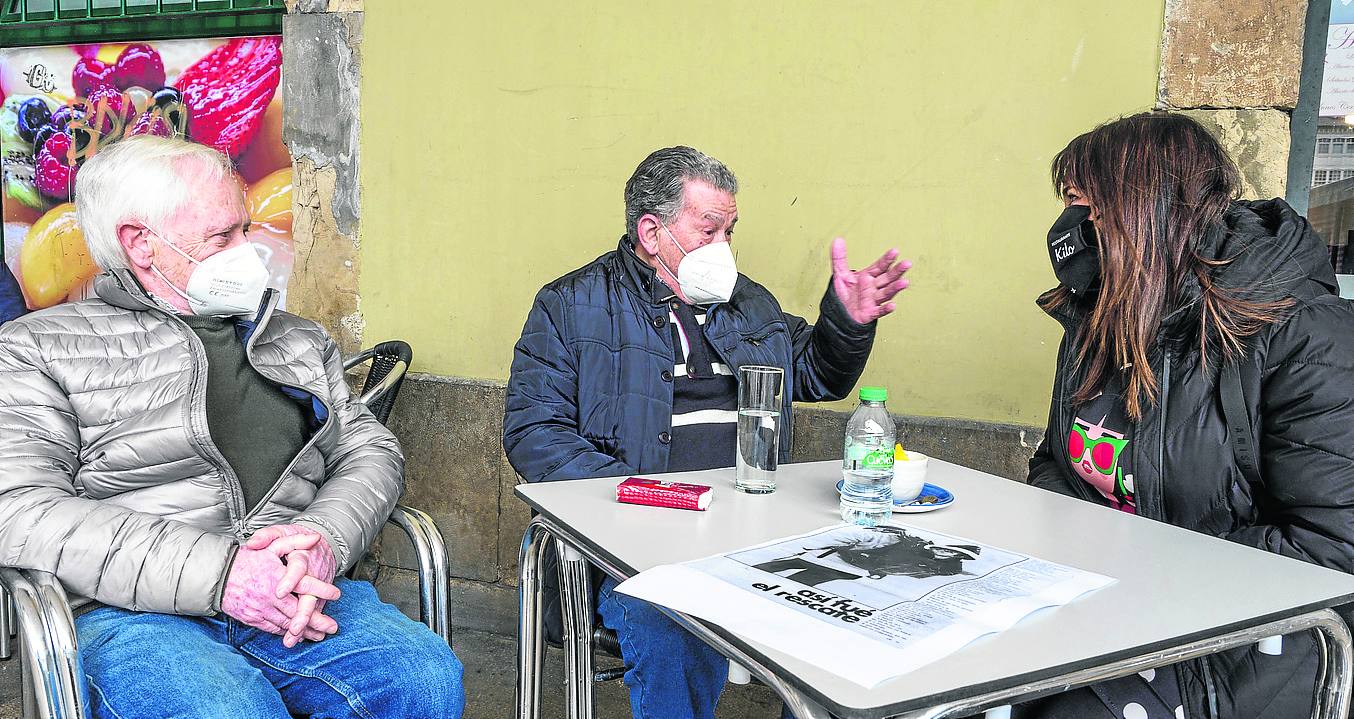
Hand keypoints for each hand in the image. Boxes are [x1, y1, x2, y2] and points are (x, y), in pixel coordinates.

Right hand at [221, 544, 340, 643]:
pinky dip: (286, 633)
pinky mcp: (252, 619)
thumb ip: (295, 541)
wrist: (218, 576)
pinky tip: (297, 636)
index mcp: (277, 577)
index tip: (337, 594)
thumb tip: (316, 538)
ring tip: (319, 635)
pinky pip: (273, 629)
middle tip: (333, 628)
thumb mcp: (272, 546)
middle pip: (298, 611)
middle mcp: (270, 596)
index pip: (304, 586)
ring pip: (287, 624)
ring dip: (304, 631)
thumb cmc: (247, 560)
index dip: (322, 591)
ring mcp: (260, 609)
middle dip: (317, 621)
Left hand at [829, 237, 910, 323]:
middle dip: (897, 271)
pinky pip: (879, 311)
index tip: (895, 251)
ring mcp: (873, 300)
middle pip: (887, 278)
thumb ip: (839, 258)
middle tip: (907, 264)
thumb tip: (838, 240)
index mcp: (869, 276)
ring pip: (886, 293)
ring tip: (904, 282)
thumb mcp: (840, 274)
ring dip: (895, 288)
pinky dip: (885, 309)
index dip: (887, 259)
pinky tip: (892, 305)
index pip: (880, 266)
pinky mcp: (870, 313)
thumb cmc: (845, 295)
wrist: (841, 314)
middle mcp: (874, 287)